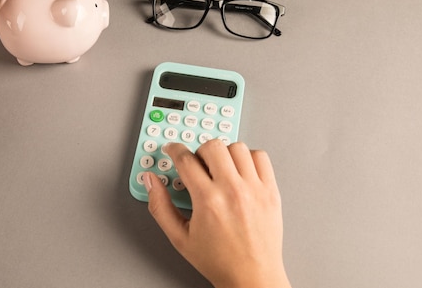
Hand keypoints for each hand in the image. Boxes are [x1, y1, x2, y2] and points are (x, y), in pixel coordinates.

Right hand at [143, 140, 290, 287]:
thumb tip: (150, 181)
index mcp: (208, 200)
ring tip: (219, 167)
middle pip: (212, 146)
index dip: (175, 150)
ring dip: (224, 153)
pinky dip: (248, 157)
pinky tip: (240, 170)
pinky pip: (260, 157)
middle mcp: (233, 190)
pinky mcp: (271, 191)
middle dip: (199, 151)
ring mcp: (255, 189)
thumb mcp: (179, 237)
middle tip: (197, 163)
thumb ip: (160, 206)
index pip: (186, 159)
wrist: (252, 277)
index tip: (173, 150)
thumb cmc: (220, 261)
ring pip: (237, 147)